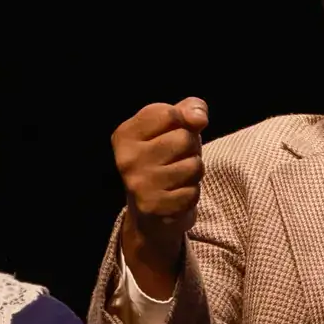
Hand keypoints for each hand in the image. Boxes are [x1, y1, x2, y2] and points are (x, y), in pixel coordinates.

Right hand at [112, 98, 208, 289]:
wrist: (150, 213)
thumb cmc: (166, 160)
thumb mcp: (173, 127)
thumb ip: (189, 109)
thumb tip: (199, 118)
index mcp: (125, 134)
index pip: (170, 114)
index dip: (183, 122)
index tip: (172, 135)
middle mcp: (126, 159)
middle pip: (184, 138)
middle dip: (190, 149)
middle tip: (176, 160)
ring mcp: (138, 185)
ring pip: (193, 165)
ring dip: (194, 173)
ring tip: (177, 178)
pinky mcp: (154, 208)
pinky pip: (193, 192)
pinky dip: (191, 194)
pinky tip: (176, 195)